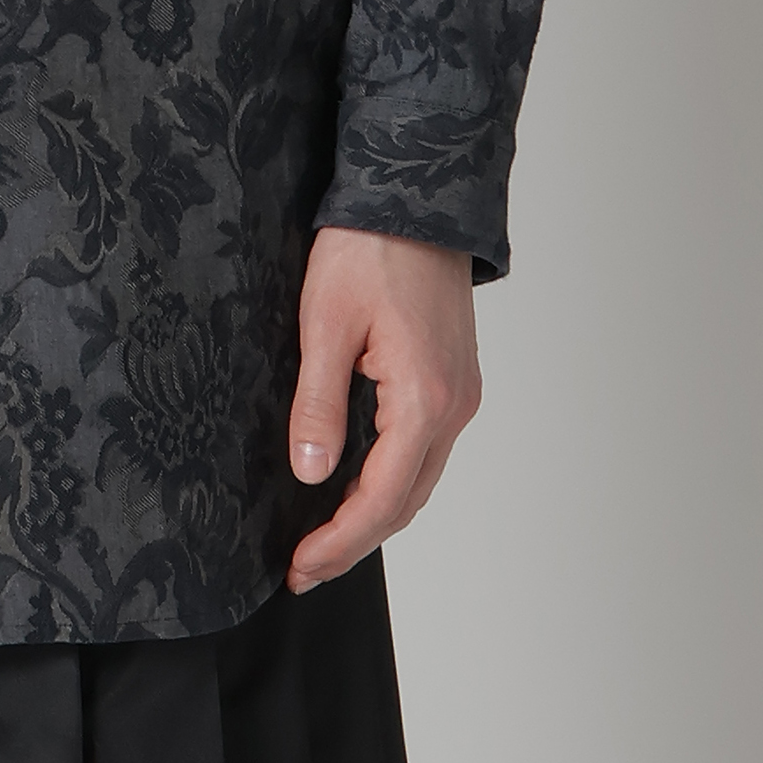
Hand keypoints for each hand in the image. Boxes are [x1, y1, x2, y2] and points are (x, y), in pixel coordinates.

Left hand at [285, 224, 479, 594]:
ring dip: (375, 512)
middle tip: (304, 566)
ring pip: (419, 478)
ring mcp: (460, 393)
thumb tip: (312, 473)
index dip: (340, 541)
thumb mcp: (325, 323)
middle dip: (355, 540)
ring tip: (323, 536)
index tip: (301, 567)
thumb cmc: (368, 249)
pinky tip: (357, 481)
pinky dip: (392, 477)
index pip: (382, 499)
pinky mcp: (454, 378)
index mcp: (424, 399)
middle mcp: (454, 405)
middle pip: (406, 500)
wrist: (415, 196)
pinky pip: (425, 448)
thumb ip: (319, 403)